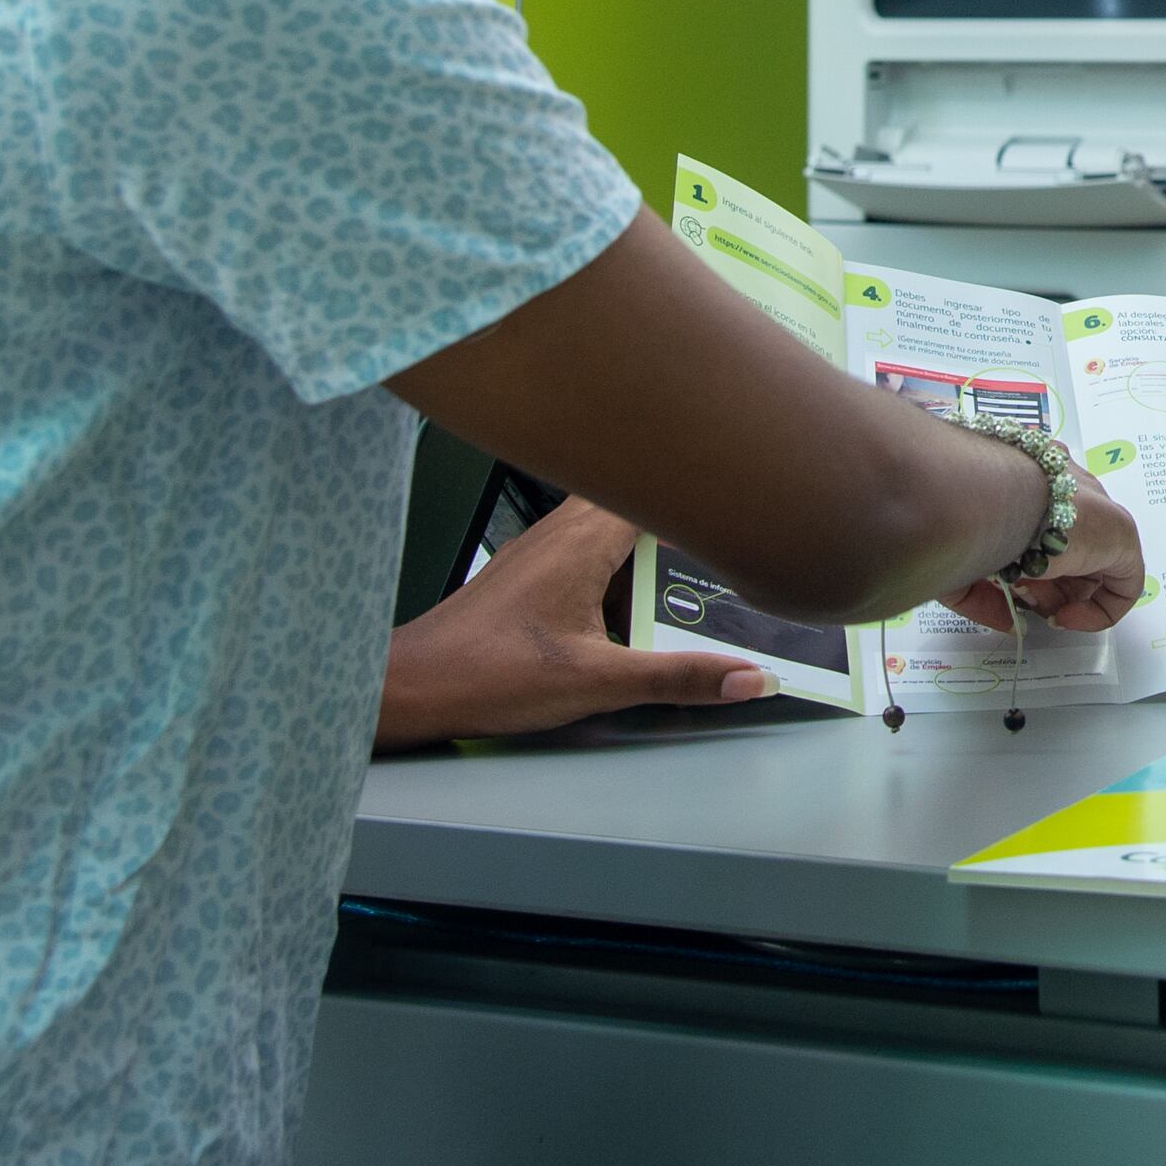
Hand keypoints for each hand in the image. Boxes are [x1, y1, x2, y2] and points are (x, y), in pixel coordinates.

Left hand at [375, 498, 775, 750]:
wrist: (412, 685)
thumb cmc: (490, 675)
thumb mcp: (597, 682)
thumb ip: (678, 677)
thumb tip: (753, 678)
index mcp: (585, 540)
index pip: (655, 482)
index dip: (701, 480)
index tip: (746, 485)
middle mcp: (563, 529)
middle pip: (637, 494)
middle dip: (682, 508)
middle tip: (733, 525)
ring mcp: (541, 547)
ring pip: (612, 520)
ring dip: (650, 540)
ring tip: (694, 567)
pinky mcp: (529, 571)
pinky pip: (588, 546)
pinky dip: (620, 564)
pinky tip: (631, 607)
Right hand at [941, 474, 1143, 635]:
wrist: (986, 494)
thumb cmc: (961, 517)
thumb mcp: (961, 562)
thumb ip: (979, 594)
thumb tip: (1008, 621)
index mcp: (1030, 477)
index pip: (1042, 527)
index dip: (1025, 568)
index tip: (1005, 584)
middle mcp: (1066, 487)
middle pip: (1069, 549)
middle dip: (1044, 585)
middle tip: (1020, 596)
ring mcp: (1096, 507)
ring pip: (1092, 567)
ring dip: (1062, 596)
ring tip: (1035, 602)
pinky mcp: (1120, 531)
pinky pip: (1124, 582)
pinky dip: (1098, 610)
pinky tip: (1065, 616)